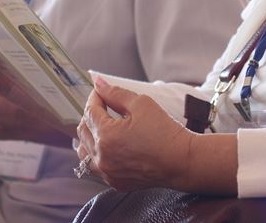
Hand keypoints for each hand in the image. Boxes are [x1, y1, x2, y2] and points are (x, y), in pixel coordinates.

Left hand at [76, 78, 192, 191]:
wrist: (182, 161)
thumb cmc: (165, 132)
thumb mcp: (141, 104)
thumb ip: (115, 93)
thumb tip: (98, 83)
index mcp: (106, 136)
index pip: (90, 111)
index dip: (95, 97)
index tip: (101, 91)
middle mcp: (102, 157)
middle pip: (83, 130)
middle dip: (90, 114)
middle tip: (103, 106)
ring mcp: (107, 172)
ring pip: (83, 152)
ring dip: (88, 136)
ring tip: (101, 126)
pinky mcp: (115, 182)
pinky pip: (95, 167)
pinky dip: (96, 154)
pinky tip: (107, 146)